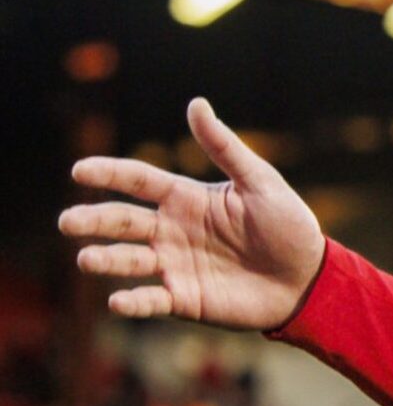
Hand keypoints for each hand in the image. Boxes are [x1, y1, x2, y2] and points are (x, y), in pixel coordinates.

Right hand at [58, 97, 325, 330]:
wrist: (309, 277)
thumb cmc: (288, 226)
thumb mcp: (260, 182)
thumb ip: (224, 147)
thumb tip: (196, 103)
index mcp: (186, 198)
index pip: (138, 181)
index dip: (109, 173)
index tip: (79, 170)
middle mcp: (172, 230)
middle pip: (123, 221)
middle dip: (93, 220)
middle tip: (68, 221)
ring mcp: (175, 265)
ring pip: (129, 260)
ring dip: (106, 259)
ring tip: (86, 258)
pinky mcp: (185, 299)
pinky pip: (152, 300)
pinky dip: (133, 302)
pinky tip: (117, 301)